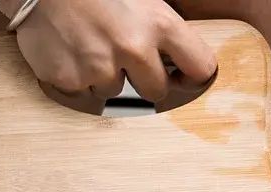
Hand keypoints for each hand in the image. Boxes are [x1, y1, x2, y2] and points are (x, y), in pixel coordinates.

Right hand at [13, 0, 216, 103]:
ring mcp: (100, 68)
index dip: (192, 74)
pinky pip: (83, 91)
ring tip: (91, 43)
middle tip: (127, 59)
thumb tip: (178, 49)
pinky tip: (71, 50)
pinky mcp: (71, 80)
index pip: (199, 66)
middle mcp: (133, 48)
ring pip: (115, 91)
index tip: (182, 75)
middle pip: (156, 91)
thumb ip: (160, 21)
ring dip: (106, 75)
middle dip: (145, 80)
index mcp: (158, 22)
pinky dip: (78, 76)